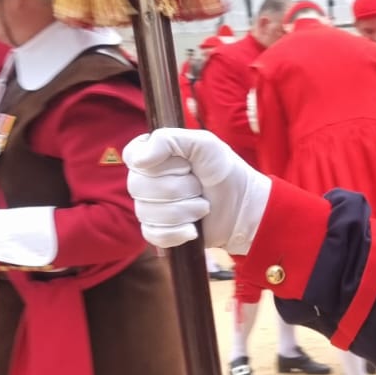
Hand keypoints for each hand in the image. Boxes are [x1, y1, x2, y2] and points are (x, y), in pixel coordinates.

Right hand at [124, 127, 271, 253]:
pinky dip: (179, 232)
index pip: (133, 157)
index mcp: (152, 155)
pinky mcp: (158, 232)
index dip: (160, 164)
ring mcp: (149, 208)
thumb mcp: (204, 144)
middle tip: (199, 186)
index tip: (185, 164)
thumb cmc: (223, 171)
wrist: (242, 206)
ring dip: (184, 210)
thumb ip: (169, 140)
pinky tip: (194, 228)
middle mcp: (145, 181)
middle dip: (178, 188)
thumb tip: (139, 160)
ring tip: (203, 205)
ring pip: (148, 212)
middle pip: (139, 187)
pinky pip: (154, 234)